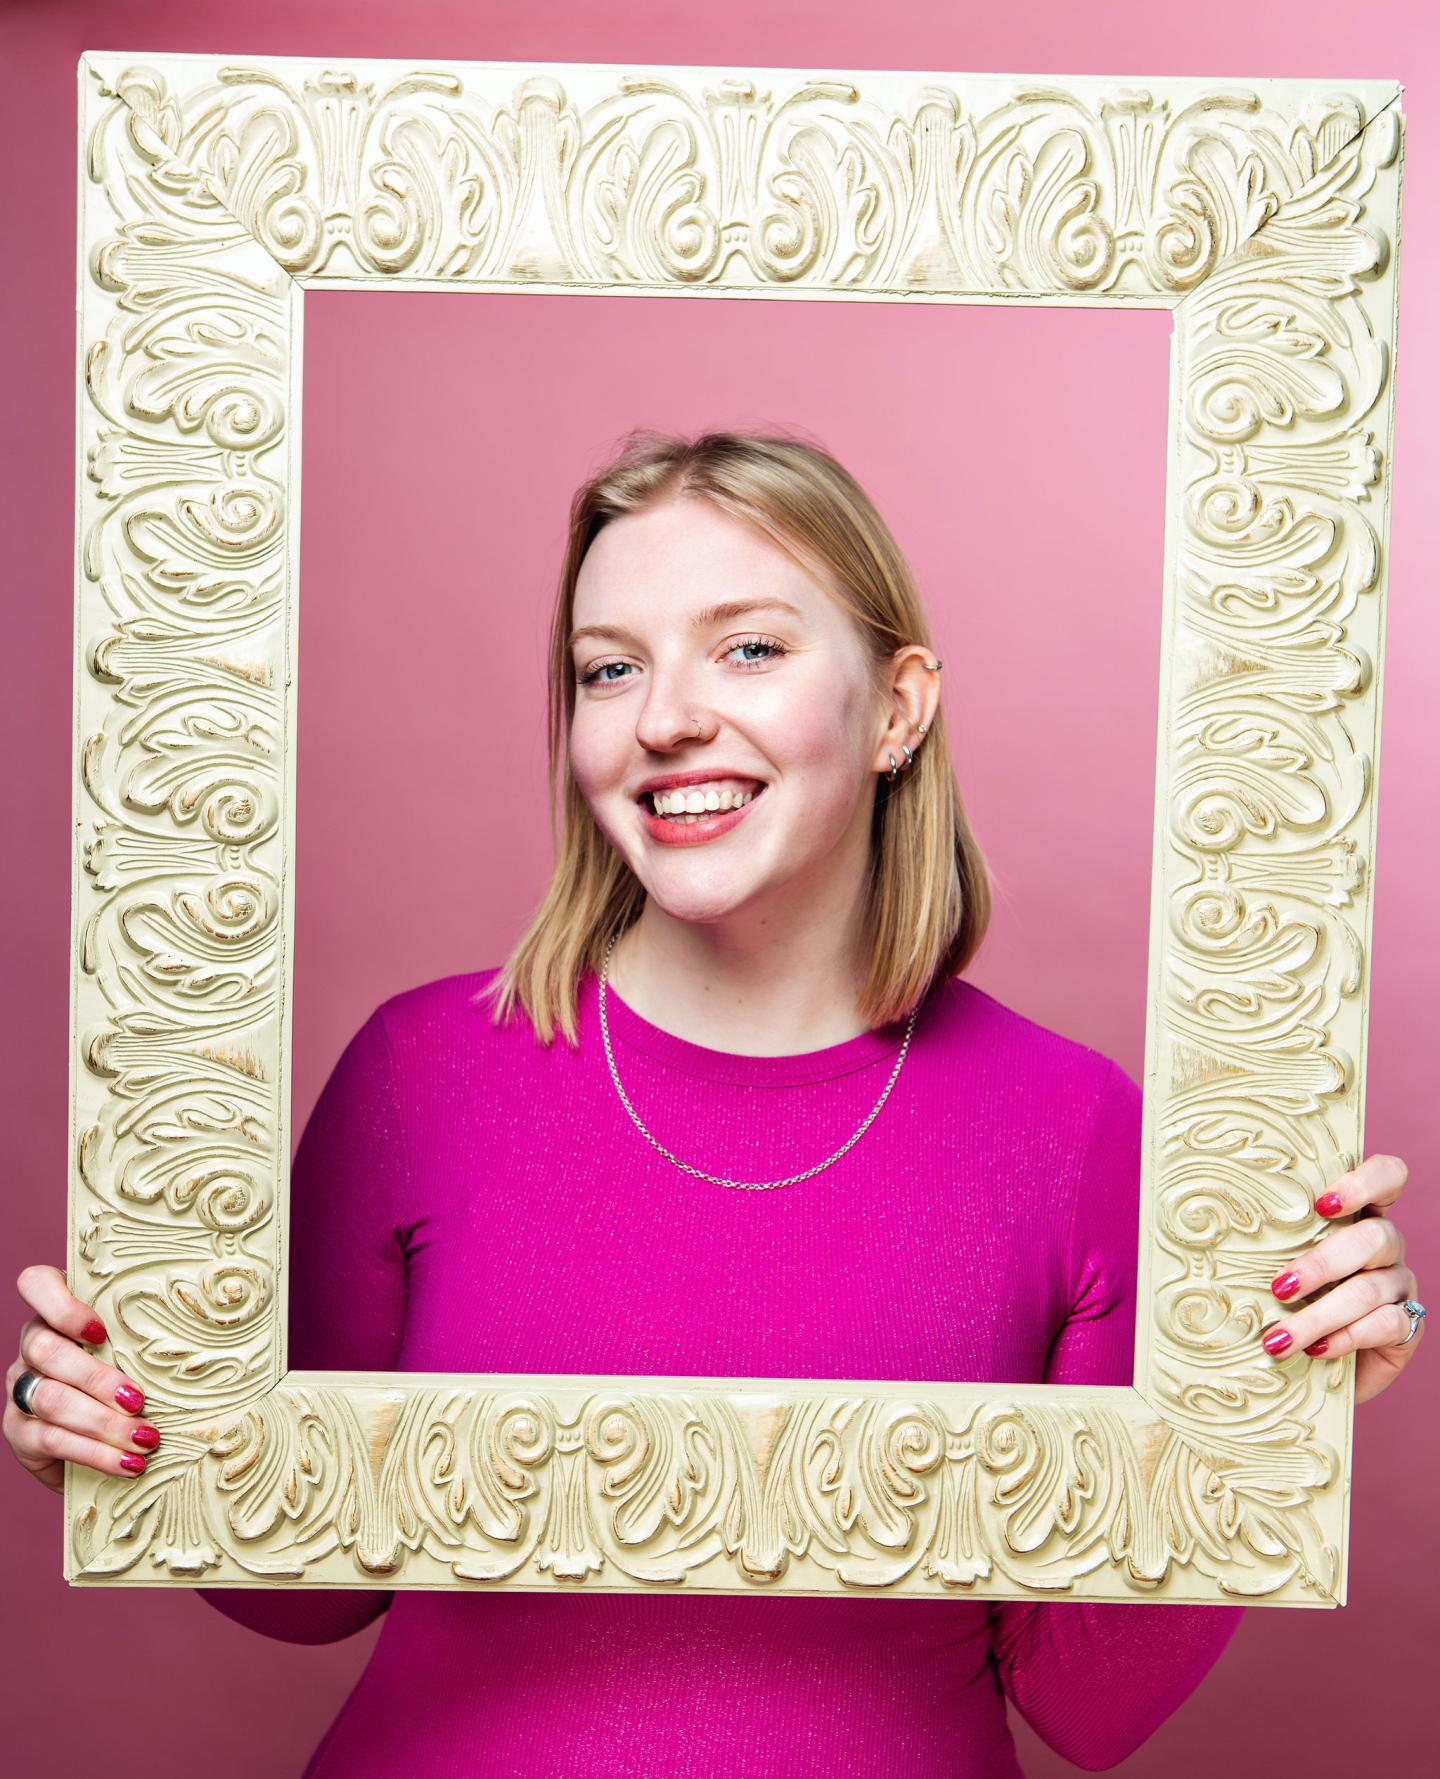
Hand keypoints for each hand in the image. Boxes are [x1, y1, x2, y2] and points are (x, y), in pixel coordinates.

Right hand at [5, 1264, 158, 1494]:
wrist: (99, 1441)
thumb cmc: (130, 1377)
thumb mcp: (135, 1350)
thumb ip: (144, 1337)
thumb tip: (204, 1335)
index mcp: (57, 1314)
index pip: (35, 1284)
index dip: (61, 1305)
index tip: (99, 1330)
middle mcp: (31, 1346)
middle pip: (46, 1350)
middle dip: (97, 1378)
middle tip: (139, 1401)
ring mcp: (20, 1388)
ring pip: (50, 1398)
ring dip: (103, 1422)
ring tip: (146, 1439)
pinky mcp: (18, 1431)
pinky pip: (51, 1439)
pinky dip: (95, 1453)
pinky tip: (128, 1463)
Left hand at [1262, 1155, 1423, 1404]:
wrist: (1319, 1361)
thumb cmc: (1290, 1298)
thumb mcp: (1277, 1261)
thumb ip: (1268, 1240)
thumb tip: (1208, 1226)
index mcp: (1360, 1214)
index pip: (1388, 1176)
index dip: (1364, 1182)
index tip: (1322, 1204)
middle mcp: (1386, 1245)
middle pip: (1373, 1238)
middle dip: (1321, 1264)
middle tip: (1279, 1287)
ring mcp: (1400, 1284)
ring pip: (1370, 1289)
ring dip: (1319, 1314)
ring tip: (1278, 1338)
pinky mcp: (1408, 1325)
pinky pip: (1386, 1324)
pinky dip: (1346, 1337)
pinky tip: (1316, 1349)